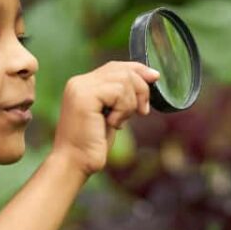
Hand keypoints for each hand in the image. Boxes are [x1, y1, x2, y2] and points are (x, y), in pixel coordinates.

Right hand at [51, 61, 158, 176]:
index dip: (138, 69)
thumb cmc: (93, 144)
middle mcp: (79, 82)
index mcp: (83, 84)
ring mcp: (80, 88)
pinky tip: (113, 123)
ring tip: (120, 121)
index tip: (155, 77)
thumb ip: (122, 96)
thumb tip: (150, 77)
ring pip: (123, 79)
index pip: (115, 66)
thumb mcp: (112, 115)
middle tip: (142, 111)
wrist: (75, 163)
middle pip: (122, 70)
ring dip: (130, 103)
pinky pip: (118, 91)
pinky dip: (123, 109)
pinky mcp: (85, 97)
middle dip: (140, 89)